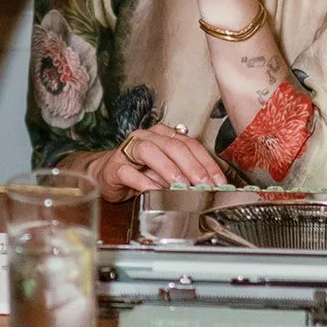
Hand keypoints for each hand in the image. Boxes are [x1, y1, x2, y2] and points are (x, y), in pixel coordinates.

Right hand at [92, 124, 228, 200]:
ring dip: (169, 170)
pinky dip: (144, 183)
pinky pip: (130, 172)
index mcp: (164, 134)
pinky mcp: (115, 166)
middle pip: (173, 146)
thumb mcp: (167, 171)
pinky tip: (156, 192)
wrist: (108, 174)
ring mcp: (129, 149)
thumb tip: (208, 185)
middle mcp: (147, 137)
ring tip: (182, 186)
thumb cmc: (141, 171)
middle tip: (204, 184)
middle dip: (192, 167)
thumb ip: (185, 173)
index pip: (191, 144)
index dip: (207, 163)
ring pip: (150, 152)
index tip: (218, 181)